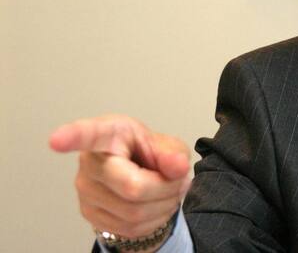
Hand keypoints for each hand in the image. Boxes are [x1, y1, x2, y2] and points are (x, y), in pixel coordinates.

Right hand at [49, 115, 190, 245]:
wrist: (140, 174)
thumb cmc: (148, 153)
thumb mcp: (169, 146)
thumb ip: (174, 154)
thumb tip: (177, 165)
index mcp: (110, 133)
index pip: (90, 134)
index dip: (73, 136)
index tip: (57, 140)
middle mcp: (90, 161)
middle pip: (133, 187)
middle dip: (166, 189)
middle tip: (176, 178)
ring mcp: (85, 190)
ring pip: (134, 213)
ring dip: (163, 205)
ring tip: (166, 189)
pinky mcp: (88, 213)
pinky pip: (131, 228)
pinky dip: (154, 219)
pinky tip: (153, 203)